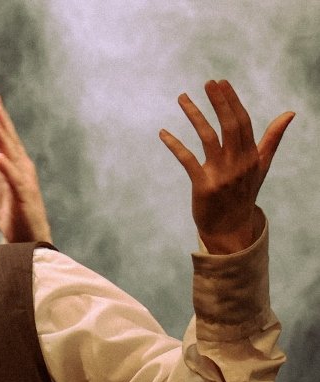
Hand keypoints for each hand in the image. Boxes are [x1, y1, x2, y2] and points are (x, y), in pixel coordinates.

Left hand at [0, 94, 51, 243]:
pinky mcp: (24, 199)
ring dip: (3, 140)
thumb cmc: (9, 210)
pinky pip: (15, 182)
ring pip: (14, 157)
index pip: (5, 136)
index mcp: (14, 162)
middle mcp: (22, 168)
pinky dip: (7, 169)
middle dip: (2, 122)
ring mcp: (24, 183)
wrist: (23, 242)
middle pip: (11, 141)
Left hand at [159, 80, 293, 254]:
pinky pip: (187, 160)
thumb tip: (290, 113)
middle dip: (219, 102)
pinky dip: (175, 145)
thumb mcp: (261, 165)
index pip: (243, 122)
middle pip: (230, 125)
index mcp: (251, 155)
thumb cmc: (244, 193)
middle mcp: (238, 163)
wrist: (230, 228)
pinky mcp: (203, 186)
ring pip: (208, 138)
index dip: (232, 101)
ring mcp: (221, 174)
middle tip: (208, 83)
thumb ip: (272, 139)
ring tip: (182, 97)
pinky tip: (163, 132)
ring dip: (194, 115)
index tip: (221, 83)